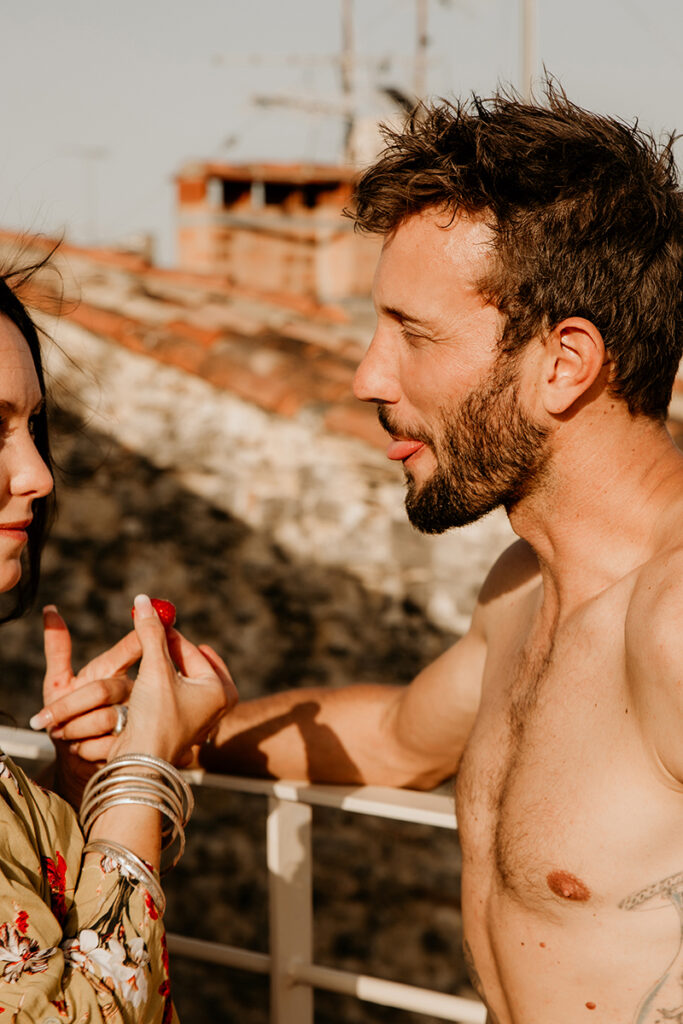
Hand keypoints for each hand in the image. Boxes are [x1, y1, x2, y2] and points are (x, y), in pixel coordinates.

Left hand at [31, 606, 141, 804]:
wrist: (75, 763)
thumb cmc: (67, 719)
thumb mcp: (59, 684)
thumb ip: (57, 649)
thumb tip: (49, 611)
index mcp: (116, 673)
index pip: (132, 648)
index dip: (137, 638)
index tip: (132, 637)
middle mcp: (133, 693)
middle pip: (103, 689)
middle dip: (68, 707)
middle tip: (46, 722)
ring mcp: (137, 719)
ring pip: (104, 718)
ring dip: (74, 730)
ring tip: (61, 736)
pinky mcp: (134, 747)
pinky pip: (105, 744)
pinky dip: (84, 749)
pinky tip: (78, 750)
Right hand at [107, 594, 237, 764]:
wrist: (140, 766)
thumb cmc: (154, 719)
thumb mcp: (155, 670)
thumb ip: (151, 634)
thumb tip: (144, 601)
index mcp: (221, 689)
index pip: (192, 650)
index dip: (168, 635)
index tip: (150, 618)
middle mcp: (217, 704)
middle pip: (191, 663)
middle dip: (170, 650)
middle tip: (153, 633)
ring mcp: (202, 718)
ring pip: (182, 680)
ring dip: (163, 668)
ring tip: (146, 659)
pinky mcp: (184, 727)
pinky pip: (175, 695)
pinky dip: (161, 686)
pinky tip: (144, 686)